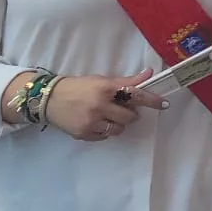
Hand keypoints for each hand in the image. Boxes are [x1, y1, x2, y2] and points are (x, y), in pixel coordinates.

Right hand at [47, 71, 162, 140]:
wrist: (48, 98)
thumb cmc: (78, 87)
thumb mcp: (101, 80)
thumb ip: (125, 81)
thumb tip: (149, 73)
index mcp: (105, 89)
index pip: (135, 95)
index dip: (152, 100)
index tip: (163, 104)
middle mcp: (99, 106)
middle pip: (129, 117)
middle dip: (129, 114)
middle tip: (121, 108)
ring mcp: (91, 122)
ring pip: (118, 130)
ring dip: (118, 124)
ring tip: (107, 116)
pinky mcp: (83, 134)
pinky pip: (104, 136)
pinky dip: (104, 131)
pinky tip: (95, 122)